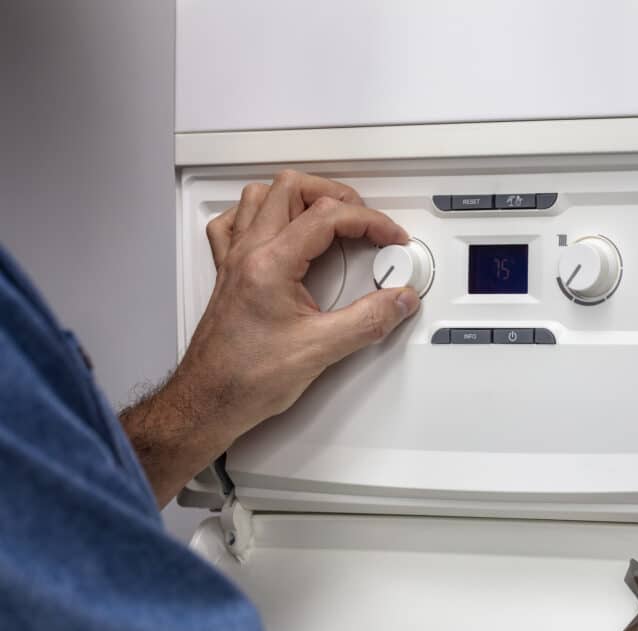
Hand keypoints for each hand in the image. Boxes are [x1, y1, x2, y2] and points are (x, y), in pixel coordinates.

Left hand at [121, 170, 418, 505]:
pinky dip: (261, 215)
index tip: (389, 238)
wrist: (208, 402)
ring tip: (329, 216)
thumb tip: (398, 300)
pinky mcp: (229, 274)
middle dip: (336, 195)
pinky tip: (278, 229)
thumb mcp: (320, 351)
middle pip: (291, 188)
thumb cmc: (245, 380)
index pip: (327, 216)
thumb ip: (368, 321)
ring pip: (261, 197)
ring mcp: (234, 260)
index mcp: (270, 265)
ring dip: (299, 198)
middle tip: (363, 220)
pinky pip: (235, 223)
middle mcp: (247, 254)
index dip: (369, 221)